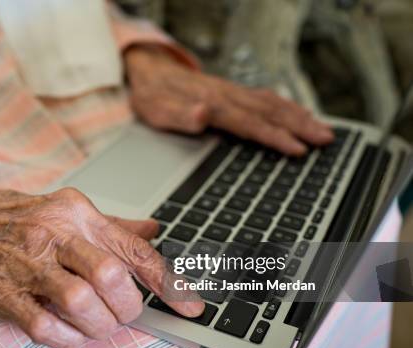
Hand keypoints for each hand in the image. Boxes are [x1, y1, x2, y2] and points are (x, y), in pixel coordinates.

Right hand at [0, 181, 203, 347]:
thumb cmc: (19, 220)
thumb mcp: (68, 211)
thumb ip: (114, 226)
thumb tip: (155, 229)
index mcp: (77, 212)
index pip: (134, 248)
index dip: (169, 282)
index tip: (191, 305)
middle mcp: (54, 234)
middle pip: (110, 275)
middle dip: (128, 306)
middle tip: (125, 313)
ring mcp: (27, 265)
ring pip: (80, 303)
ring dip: (99, 325)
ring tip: (98, 324)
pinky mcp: (5, 294)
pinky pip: (46, 328)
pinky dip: (68, 339)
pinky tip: (71, 333)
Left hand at [125, 45, 333, 155]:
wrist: (148, 72)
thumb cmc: (153, 96)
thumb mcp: (157, 111)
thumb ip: (180, 116)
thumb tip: (202, 114)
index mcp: (213, 103)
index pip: (250, 123)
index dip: (275, 137)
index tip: (297, 149)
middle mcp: (227, 95)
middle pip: (269, 111)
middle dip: (300, 126)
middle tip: (326, 140)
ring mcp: (232, 92)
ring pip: (272, 103)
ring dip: (299, 116)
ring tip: (323, 130)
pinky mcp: (233, 92)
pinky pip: (265, 97)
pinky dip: (286, 106)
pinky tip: (299, 113)